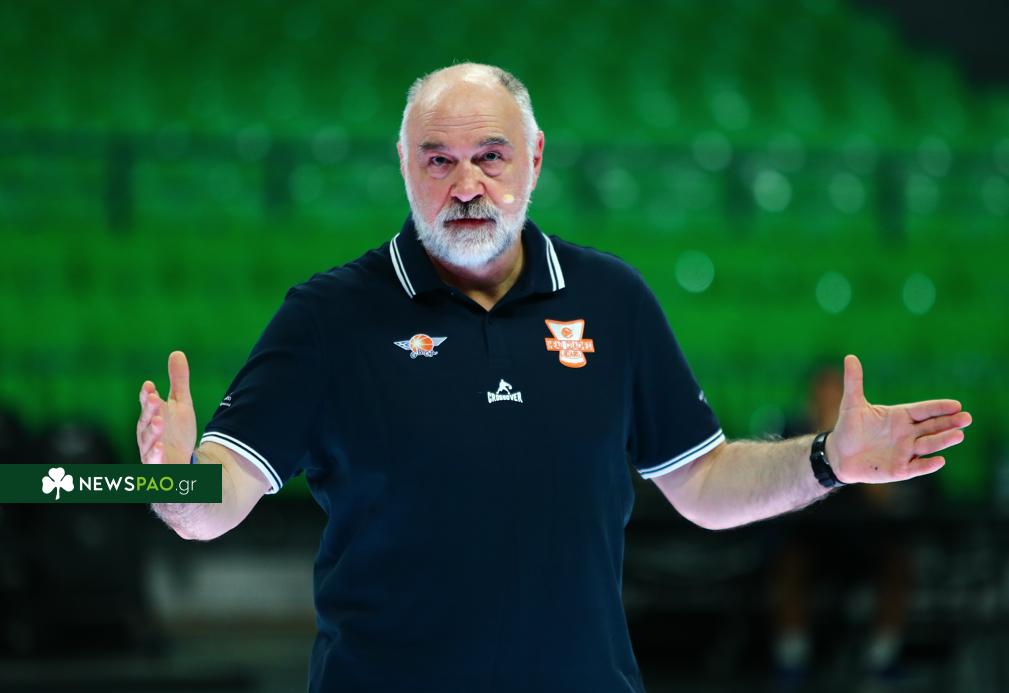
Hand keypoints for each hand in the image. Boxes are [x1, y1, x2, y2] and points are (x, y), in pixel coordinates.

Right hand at [137, 351, 196, 464]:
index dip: (147, 396)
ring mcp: (150, 452)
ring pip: (147, 442)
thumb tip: (177, 352)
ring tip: (160, 421)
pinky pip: (153, 463)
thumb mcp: (181, 405)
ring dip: (152, 432)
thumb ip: (178, 382)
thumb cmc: (176, 432)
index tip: (150, 385)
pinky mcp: (157, 468)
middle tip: (155, 398)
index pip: (147, 405)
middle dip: (149, 410)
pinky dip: (155, 456)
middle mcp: (147, 434)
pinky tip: (160, 448)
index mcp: (151, 418)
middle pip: (145, 422)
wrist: (184, 462)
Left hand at [828, 354, 971, 483]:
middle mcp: (907, 434)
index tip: (956, 405)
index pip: (924, 411)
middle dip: (949, 423)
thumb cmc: (849, 428)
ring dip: (943, 441)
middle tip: (967, 418)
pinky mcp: (899, 469)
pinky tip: (940, 461)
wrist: (839, 455)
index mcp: (900, 417)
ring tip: (959, 435)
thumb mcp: (852, 403)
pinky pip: (916, 467)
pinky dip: (927, 465)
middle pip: (932, 427)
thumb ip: (854, 381)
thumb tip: (850, 356)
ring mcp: (905, 452)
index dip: (939, 408)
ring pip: (928, 445)